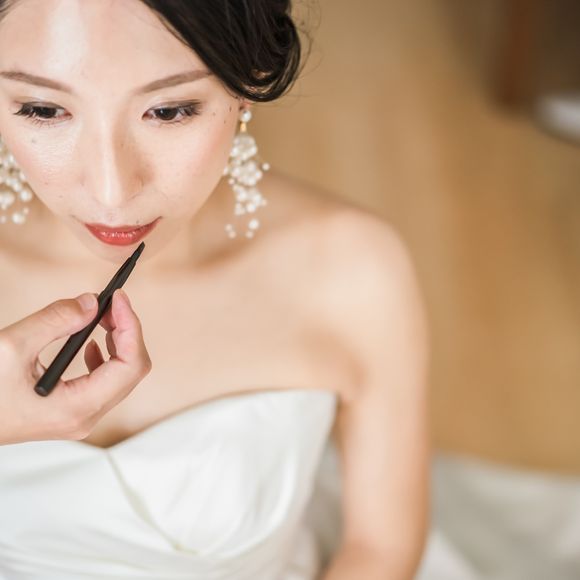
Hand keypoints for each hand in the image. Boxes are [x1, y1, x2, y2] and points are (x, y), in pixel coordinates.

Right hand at [0, 289, 151, 444]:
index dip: (131, 327)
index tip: (119, 299)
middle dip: (127, 331)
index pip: (131, 365)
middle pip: (131, 370)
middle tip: (112, 303)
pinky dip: (105, 356)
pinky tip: (92, 342)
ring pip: (121, 376)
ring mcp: (79, 417)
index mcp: (77, 408)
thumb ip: (55, 321)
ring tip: (103, 316)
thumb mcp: (11, 347)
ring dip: (118, 342)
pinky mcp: (71, 411)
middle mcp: (84, 417)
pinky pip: (105, 383)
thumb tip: (90, 303)